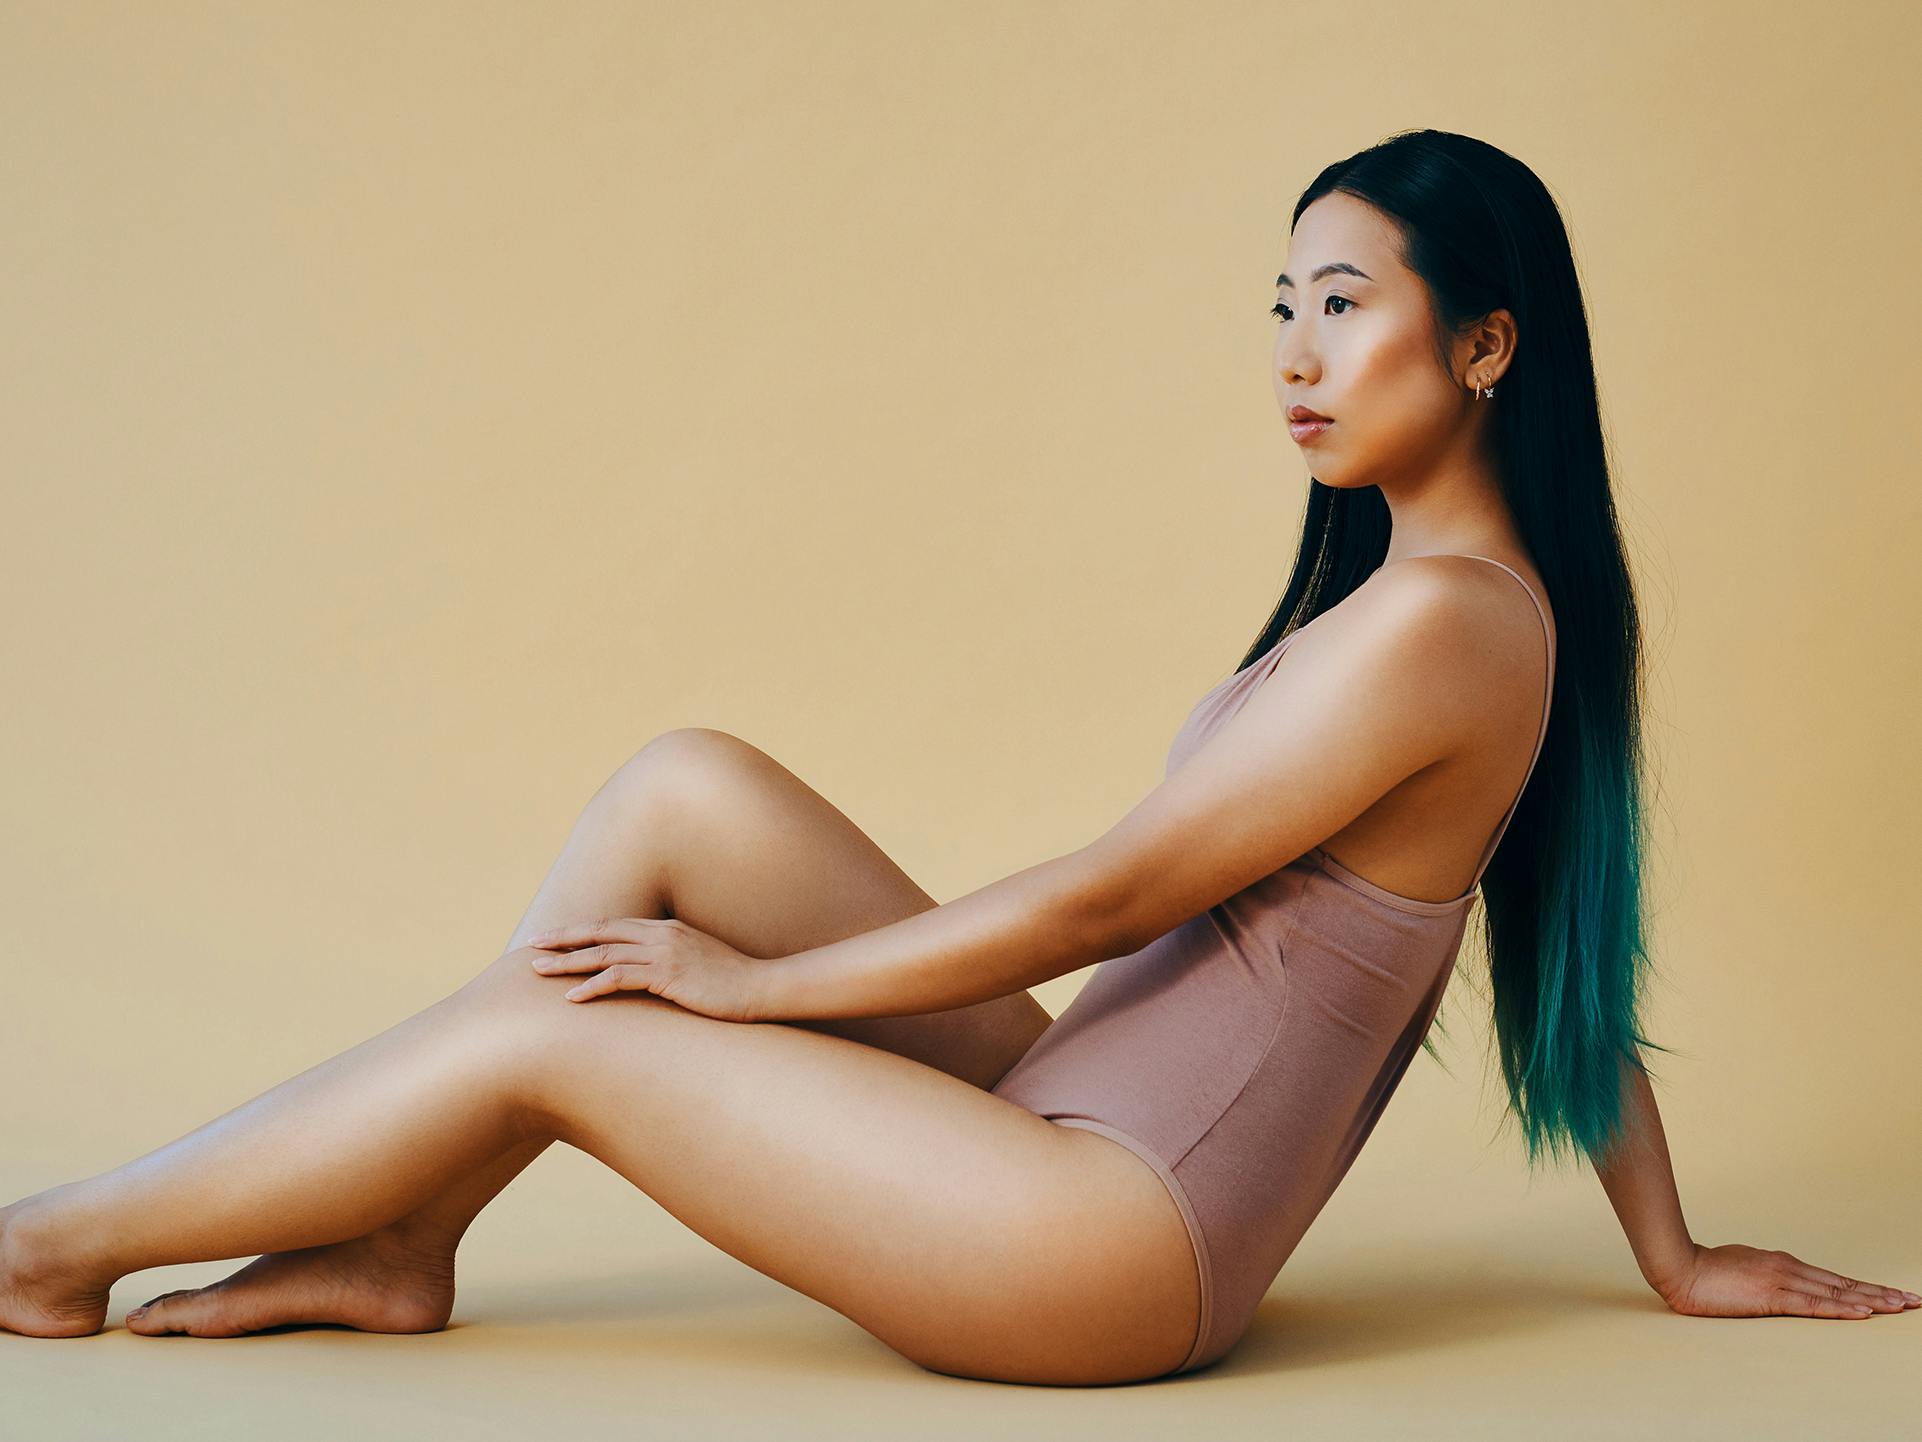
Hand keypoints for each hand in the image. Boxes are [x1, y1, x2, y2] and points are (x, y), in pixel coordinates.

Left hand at [524, 917, 769, 1022]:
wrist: (761, 987)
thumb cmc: (733, 982)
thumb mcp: (698, 963)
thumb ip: (671, 962)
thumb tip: (648, 975)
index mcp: (667, 929)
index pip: (614, 926)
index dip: (581, 931)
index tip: (554, 938)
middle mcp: (661, 934)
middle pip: (600, 932)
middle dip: (563, 938)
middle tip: (532, 946)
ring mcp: (664, 953)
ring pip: (603, 953)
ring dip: (567, 962)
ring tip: (539, 972)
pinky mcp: (668, 975)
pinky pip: (620, 977)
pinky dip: (592, 986)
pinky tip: (573, 998)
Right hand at [1654, 1242, 1921, 1318]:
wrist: (1680, 1266)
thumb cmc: (1706, 1270)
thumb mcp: (1743, 1270)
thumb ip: (1766, 1277)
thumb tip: (1779, 1287)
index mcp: (1783, 1264)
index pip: (1834, 1279)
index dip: (1866, 1288)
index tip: (1892, 1295)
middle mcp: (1789, 1268)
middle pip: (1844, 1284)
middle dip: (1882, 1294)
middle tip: (1914, 1301)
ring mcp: (1782, 1280)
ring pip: (1837, 1293)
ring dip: (1873, 1300)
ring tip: (1901, 1307)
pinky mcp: (1771, 1296)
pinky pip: (1814, 1305)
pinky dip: (1842, 1308)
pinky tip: (1863, 1312)